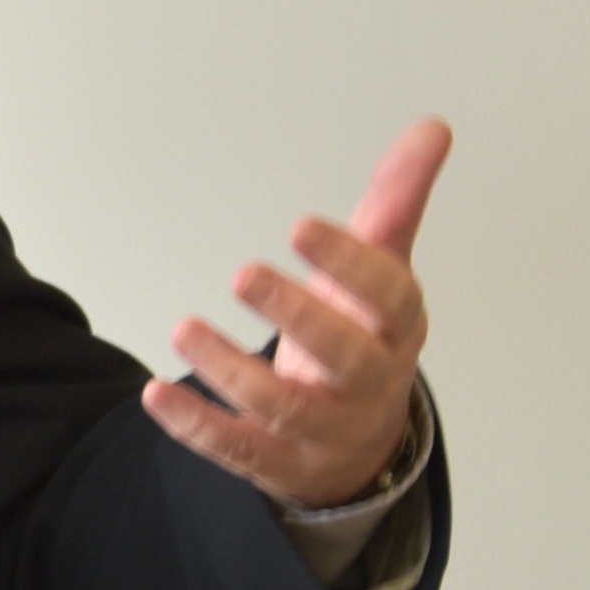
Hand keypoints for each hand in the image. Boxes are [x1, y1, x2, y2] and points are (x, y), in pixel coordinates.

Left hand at [142, 117, 448, 509]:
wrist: (363, 444)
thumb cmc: (366, 337)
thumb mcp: (382, 271)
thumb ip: (397, 201)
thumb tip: (433, 126)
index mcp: (396, 328)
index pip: (390, 296)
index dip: (350, 264)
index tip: (300, 225)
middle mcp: (368, 382)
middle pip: (347, 357)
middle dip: (298, 316)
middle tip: (244, 272)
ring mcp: (325, 429)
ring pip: (284, 409)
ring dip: (231, 370)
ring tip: (184, 327)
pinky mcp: (280, 462)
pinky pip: (239, 448)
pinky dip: (196, 424)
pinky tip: (156, 394)